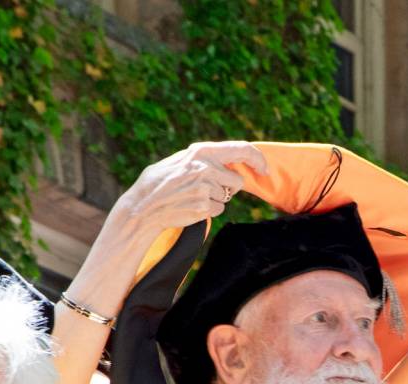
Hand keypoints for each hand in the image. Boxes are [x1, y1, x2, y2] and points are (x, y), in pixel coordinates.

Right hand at [111, 141, 269, 239]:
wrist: (143, 206)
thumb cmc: (161, 182)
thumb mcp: (181, 160)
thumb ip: (205, 158)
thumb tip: (232, 158)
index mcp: (201, 151)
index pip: (241, 149)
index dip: (257, 159)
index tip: (264, 169)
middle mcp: (206, 167)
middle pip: (237, 180)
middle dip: (227, 187)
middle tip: (205, 189)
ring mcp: (205, 187)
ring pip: (227, 197)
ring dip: (214, 200)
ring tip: (191, 197)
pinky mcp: (204, 207)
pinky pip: (219, 210)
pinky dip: (208, 211)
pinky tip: (190, 207)